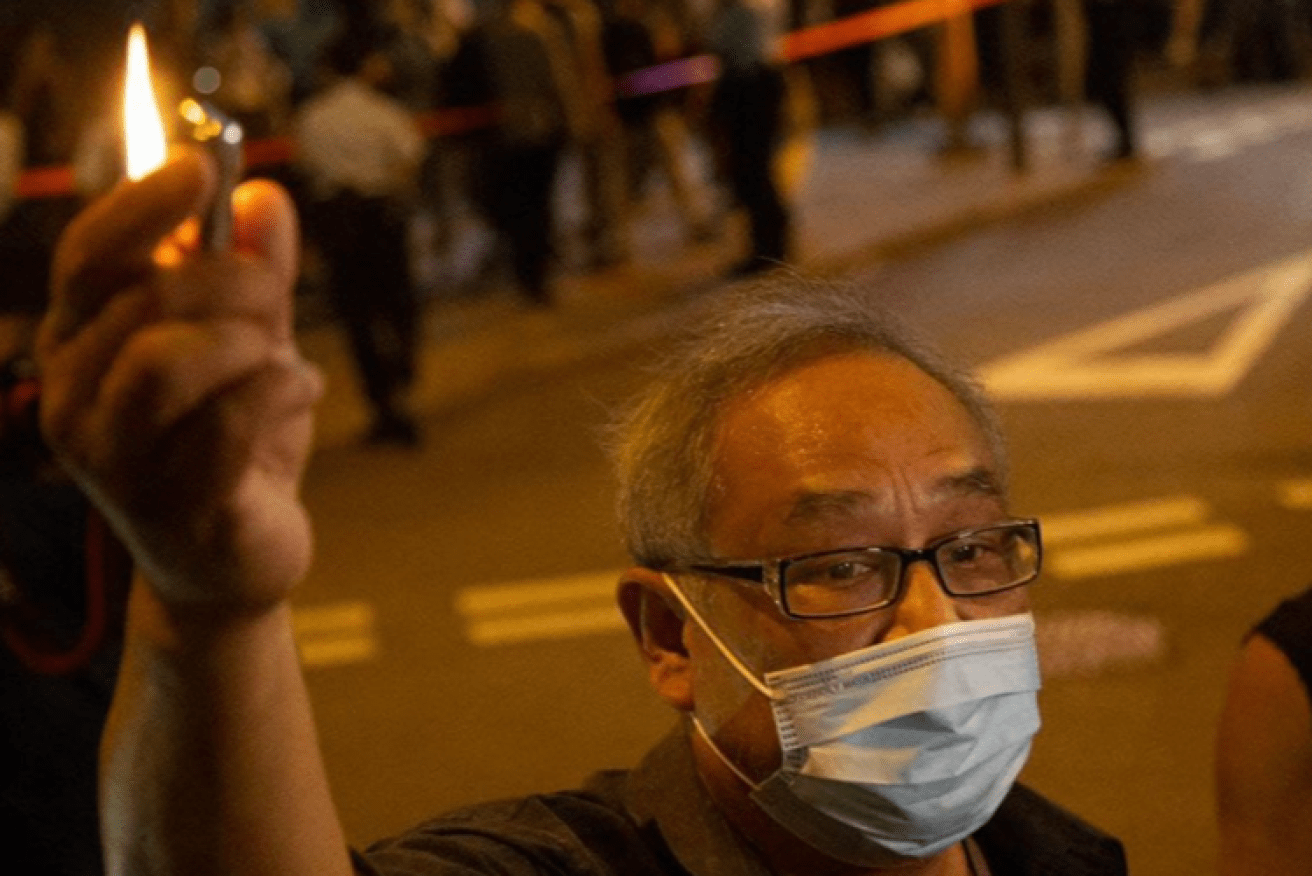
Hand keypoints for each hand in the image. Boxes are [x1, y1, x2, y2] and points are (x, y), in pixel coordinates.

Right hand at [36, 150, 322, 613]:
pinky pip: (230, 420)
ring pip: (168, 360)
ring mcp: (115, 462)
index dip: (144, 203)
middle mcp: (74, 401)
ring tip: (282, 356)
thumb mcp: (252, 344)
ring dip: (247, 341)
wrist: (233, 563)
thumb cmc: (231, 442)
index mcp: (79, 347)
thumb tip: (263, 196)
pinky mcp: (173, 508)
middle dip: (233, 279)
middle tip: (278, 293)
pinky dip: (282, 390)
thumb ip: (256, 274)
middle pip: (144, 299)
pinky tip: (302, 390)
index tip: (205, 165)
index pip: (90, 258)